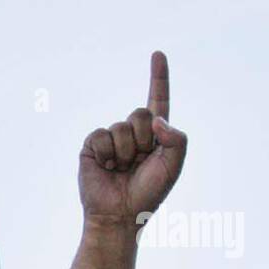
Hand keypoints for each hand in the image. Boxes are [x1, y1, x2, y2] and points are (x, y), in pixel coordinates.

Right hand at [79, 52, 187, 228]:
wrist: (119, 214)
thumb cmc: (149, 193)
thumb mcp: (174, 165)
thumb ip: (177, 139)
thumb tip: (156, 120)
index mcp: (155, 135)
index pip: (158, 100)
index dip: (158, 77)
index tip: (158, 54)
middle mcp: (133, 133)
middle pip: (140, 114)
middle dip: (143, 138)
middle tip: (138, 162)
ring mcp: (111, 140)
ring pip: (121, 127)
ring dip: (125, 152)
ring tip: (121, 169)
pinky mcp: (91, 147)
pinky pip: (100, 136)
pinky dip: (106, 153)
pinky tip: (106, 168)